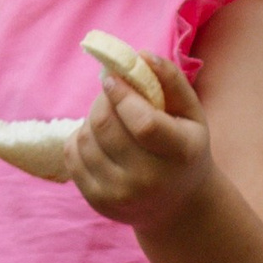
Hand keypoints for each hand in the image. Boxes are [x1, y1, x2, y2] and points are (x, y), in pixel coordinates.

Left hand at [68, 53, 212, 234]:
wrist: (176, 205)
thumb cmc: (184, 149)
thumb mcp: (190, 114)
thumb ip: (170, 80)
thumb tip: (140, 56)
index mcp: (179, 153)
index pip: (142, 122)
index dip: (121, 94)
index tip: (113, 78)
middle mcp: (149, 180)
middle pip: (105, 126)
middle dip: (103, 99)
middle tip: (111, 93)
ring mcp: (120, 195)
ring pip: (84, 138)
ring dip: (92, 119)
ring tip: (110, 119)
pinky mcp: (98, 201)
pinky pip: (72, 155)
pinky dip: (80, 138)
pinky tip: (99, 140)